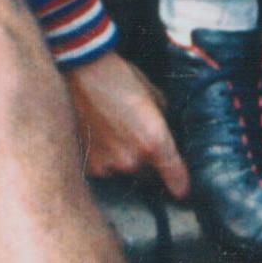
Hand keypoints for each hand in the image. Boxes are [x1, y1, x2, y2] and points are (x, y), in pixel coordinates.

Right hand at [65, 50, 187, 198]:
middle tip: (135, 136)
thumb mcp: (152, 94)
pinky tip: (99, 135)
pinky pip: (104, 168)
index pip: (174, 175)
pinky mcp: (89, 165)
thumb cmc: (118, 77)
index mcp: (155, 142)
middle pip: (147, 173)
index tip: (182, 191)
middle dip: (146, 161)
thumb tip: (164, 128)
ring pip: (124, 171)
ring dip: (123, 159)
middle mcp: (133, 160)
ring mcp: (108, 165)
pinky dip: (104, 157)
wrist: (79, 72)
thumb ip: (162, 118)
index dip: (180, 184)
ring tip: (114, 132)